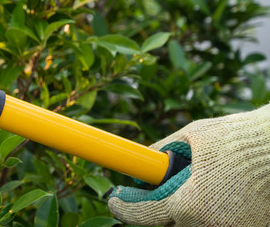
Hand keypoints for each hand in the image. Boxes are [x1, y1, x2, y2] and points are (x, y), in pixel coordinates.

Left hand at [108, 104, 269, 225]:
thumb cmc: (238, 139)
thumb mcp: (192, 136)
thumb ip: (163, 151)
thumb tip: (145, 160)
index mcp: (189, 204)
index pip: (143, 215)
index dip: (124, 207)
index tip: (115, 200)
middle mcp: (208, 226)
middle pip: (170, 223)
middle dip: (164, 206)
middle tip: (162, 187)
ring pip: (193, 225)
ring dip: (190, 211)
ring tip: (206, 184)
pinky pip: (220, 224)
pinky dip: (216, 213)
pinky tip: (224, 193)